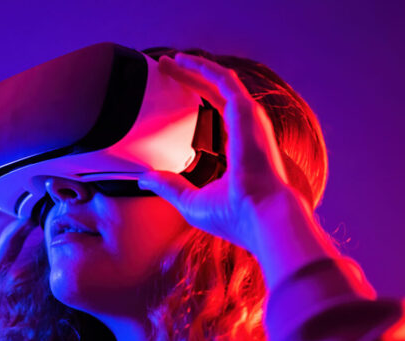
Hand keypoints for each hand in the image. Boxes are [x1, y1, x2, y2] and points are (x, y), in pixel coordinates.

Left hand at [137, 53, 311, 254]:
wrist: (260, 217)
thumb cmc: (234, 216)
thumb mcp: (191, 201)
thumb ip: (169, 185)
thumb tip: (144, 178)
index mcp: (237, 150)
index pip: (214, 118)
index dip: (194, 104)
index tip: (172, 95)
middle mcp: (245, 131)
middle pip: (214, 95)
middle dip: (190, 79)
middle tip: (164, 68)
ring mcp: (248, 120)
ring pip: (220, 82)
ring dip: (196, 68)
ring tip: (171, 60)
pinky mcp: (246, 112)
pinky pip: (225, 80)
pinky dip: (206, 68)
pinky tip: (186, 61)